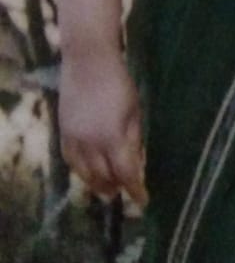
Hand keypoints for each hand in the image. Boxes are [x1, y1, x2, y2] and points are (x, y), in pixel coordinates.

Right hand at [59, 47, 146, 204]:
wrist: (88, 62)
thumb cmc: (119, 83)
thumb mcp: (134, 111)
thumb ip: (134, 140)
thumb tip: (137, 164)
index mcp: (112, 137)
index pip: (125, 173)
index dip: (135, 189)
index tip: (143, 200)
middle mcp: (90, 143)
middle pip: (103, 176)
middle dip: (116, 187)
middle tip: (126, 192)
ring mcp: (73, 139)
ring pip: (83, 173)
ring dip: (97, 183)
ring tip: (108, 188)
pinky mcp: (62, 132)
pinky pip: (70, 160)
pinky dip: (81, 171)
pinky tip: (89, 172)